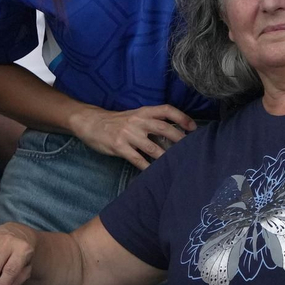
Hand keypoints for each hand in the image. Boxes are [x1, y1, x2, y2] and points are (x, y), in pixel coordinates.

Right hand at [69, 104, 195, 169]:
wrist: (90, 122)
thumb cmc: (115, 121)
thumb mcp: (133, 115)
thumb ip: (150, 122)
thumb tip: (172, 134)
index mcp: (142, 111)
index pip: (166, 110)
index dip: (182, 117)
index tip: (193, 128)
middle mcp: (137, 121)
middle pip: (164, 129)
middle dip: (180, 140)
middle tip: (191, 150)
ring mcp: (128, 134)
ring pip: (153, 147)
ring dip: (166, 157)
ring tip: (176, 165)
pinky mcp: (120, 147)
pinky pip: (138, 160)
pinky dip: (148, 168)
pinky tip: (155, 174)